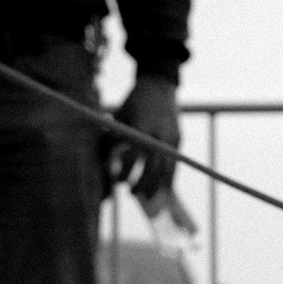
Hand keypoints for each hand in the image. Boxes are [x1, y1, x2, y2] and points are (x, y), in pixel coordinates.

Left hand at [108, 73, 187, 227]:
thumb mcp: (120, 116)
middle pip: (153, 166)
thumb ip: (115, 137)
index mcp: (142, 127)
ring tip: (149, 198)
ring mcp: (172, 137)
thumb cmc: (133, 101)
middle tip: (131, 193)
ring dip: (158, 185)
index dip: (125, 170)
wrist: (159, 86)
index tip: (116, 179)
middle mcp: (159, 134)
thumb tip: (104, 161)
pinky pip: (175, 164)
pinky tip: (164, 190)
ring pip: (167, 168)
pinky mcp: (178, 139)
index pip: (134, 156)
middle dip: (143, 183)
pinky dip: (170, 178)